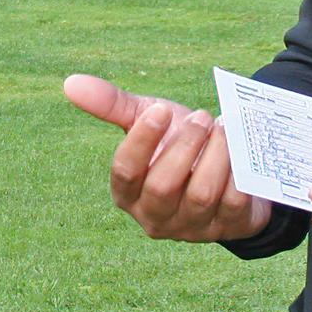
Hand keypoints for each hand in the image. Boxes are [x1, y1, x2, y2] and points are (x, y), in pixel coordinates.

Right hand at [63, 73, 274, 244]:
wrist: (229, 166)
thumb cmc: (179, 143)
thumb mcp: (148, 120)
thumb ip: (112, 104)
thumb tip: (70, 82)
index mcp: (128, 192)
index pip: (125, 172)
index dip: (142, 141)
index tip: (161, 111)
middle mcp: (155, 216)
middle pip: (163, 186)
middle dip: (185, 146)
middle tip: (202, 117)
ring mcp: (192, 227)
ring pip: (201, 194)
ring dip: (215, 155)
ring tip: (224, 128)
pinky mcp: (227, 228)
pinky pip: (233, 202)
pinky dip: (238, 171)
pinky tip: (241, 150)